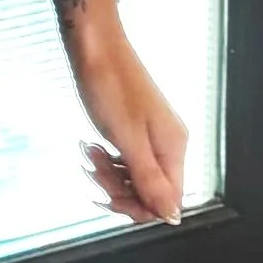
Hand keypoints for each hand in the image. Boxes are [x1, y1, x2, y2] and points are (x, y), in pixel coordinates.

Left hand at [69, 25, 186, 224]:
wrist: (95, 45)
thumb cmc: (110, 85)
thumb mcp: (127, 139)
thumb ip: (150, 180)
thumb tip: (173, 216)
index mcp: (174, 148)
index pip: (168, 201)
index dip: (138, 207)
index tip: (109, 198)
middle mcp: (169, 144)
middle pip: (149, 191)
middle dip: (118, 189)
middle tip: (94, 170)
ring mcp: (151, 135)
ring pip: (133, 176)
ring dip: (108, 174)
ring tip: (88, 152)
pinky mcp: (134, 127)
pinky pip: (124, 158)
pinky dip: (105, 158)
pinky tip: (90, 145)